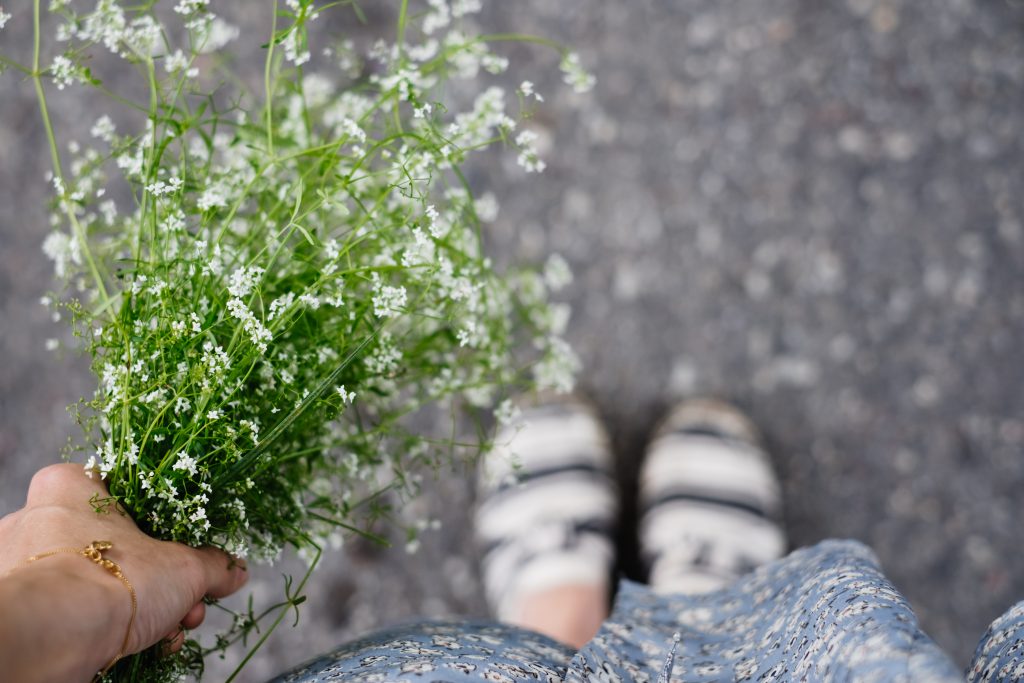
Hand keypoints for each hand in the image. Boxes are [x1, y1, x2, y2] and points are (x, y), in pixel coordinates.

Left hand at [0, 463, 247, 663]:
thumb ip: (213, 565)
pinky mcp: (24, 608)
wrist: (52, 639)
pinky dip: (116, 626)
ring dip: (148, 608)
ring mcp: (23, 567)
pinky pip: (80, 610)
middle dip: (166, 582)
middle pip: (122, 546)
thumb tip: (235, 571)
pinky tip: (149, 644)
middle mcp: (37, 518)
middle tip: (192, 603)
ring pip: (103, 582)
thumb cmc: (114, 578)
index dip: (173, 531)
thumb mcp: (184, 567)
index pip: (132, 497)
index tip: (195, 558)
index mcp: (71, 486)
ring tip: (175, 628)